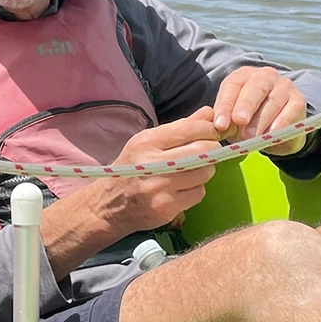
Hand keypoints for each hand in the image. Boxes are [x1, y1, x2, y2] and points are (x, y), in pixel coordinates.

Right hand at [96, 108, 222, 230]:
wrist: (108, 205)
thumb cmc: (131, 168)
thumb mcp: (146, 142)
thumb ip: (180, 127)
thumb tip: (209, 113)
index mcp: (145, 142)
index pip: (189, 129)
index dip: (208, 129)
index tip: (211, 132)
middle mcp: (151, 164)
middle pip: (203, 150)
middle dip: (212, 149)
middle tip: (207, 151)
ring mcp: (159, 188)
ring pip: (205, 173)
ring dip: (204, 171)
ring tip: (191, 171)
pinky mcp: (166, 208)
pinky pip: (199, 193)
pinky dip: (196, 189)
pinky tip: (183, 188)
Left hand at [211, 66, 307, 154]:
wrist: (277, 131)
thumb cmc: (250, 121)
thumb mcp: (234, 119)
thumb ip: (227, 121)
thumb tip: (219, 128)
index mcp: (244, 75)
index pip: (232, 85)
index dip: (225, 105)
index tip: (220, 124)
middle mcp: (265, 76)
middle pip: (255, 88)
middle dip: (245, 106)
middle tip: (238, 122)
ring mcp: (284, 86)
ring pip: (273, 101)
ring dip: (261, 120)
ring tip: (251, 137)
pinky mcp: (299, 100)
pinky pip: (290, 111)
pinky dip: (281, 124)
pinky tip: (271, 135)